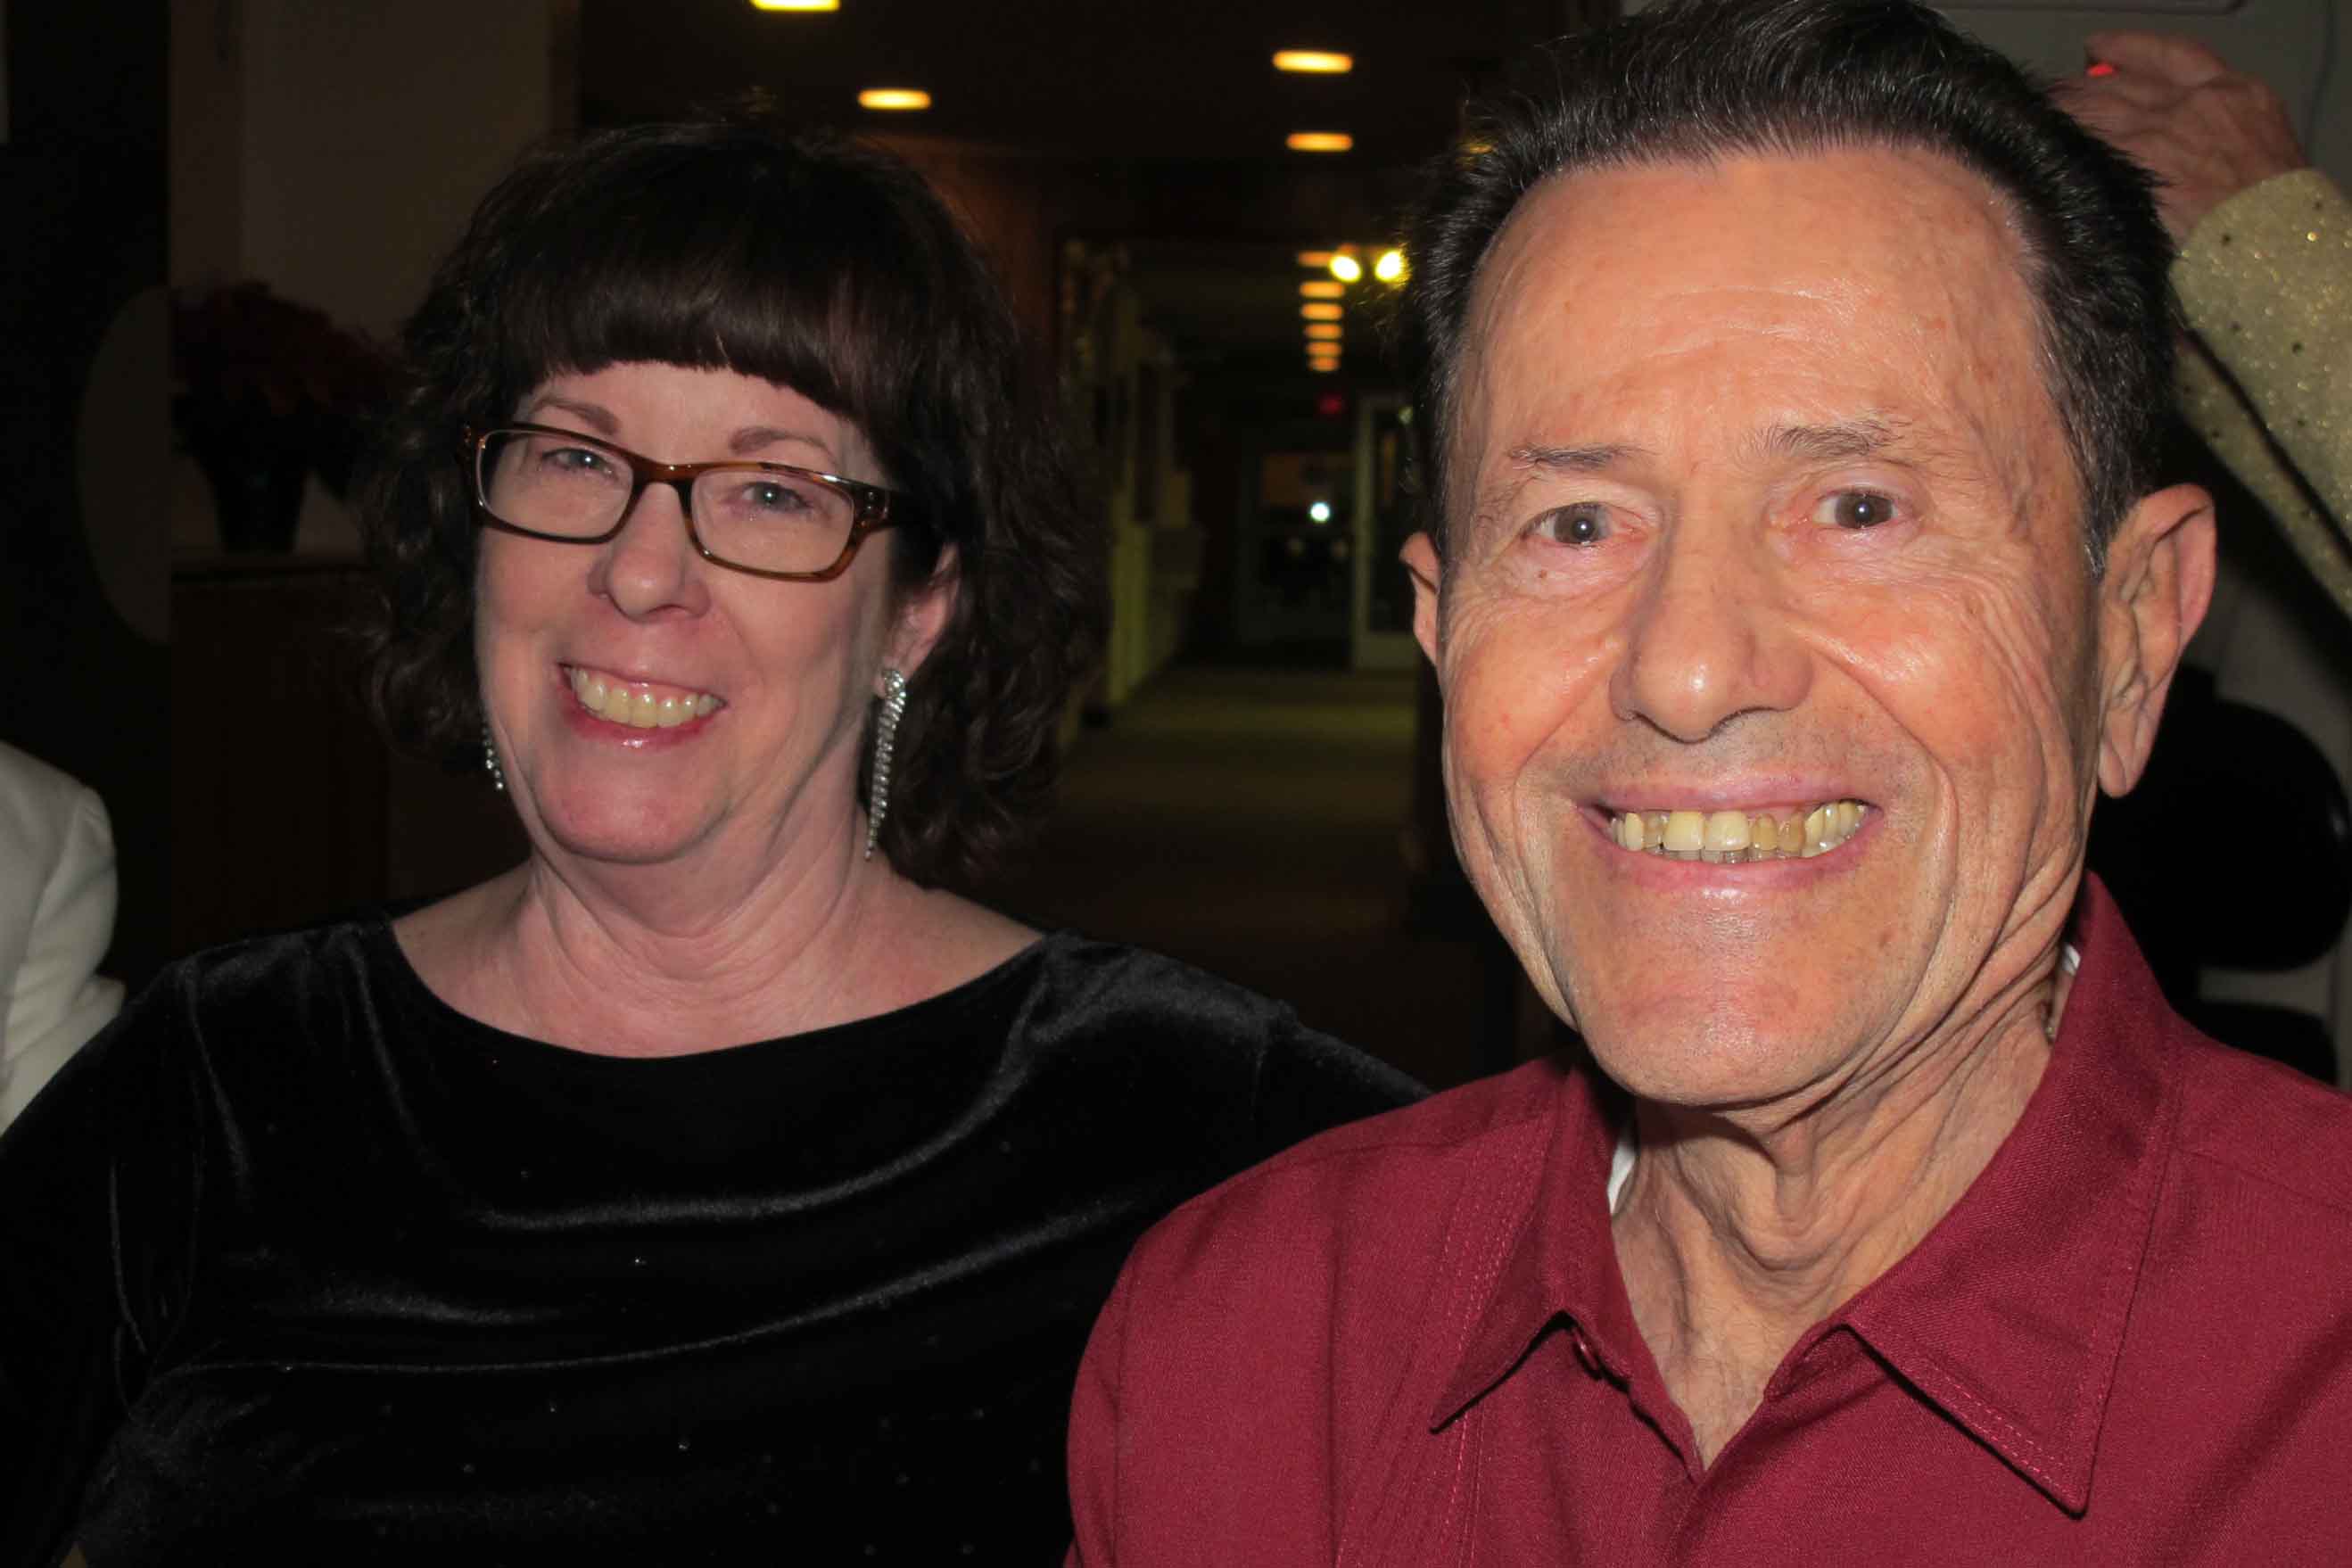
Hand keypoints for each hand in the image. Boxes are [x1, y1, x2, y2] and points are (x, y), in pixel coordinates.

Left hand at [2053, 31, 2306, 242]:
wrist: (2276, 246)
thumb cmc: (2277, 220)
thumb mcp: (2264, 158)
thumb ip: (2219, 139)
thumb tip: (2179, 148)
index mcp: (2240, 94)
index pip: (2175, 55)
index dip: (2129, 49)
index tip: (2099, 49)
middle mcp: (2197, 102)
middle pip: (2123, 83)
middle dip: (2083, 88)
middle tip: (2052, 95)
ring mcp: (2162, 130)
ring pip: (2097, 107)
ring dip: (2061, 110)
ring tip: (2033, 118)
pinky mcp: (2132, 163)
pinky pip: (2083, 144)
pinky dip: (2056, 142)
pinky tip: (2034, 146)